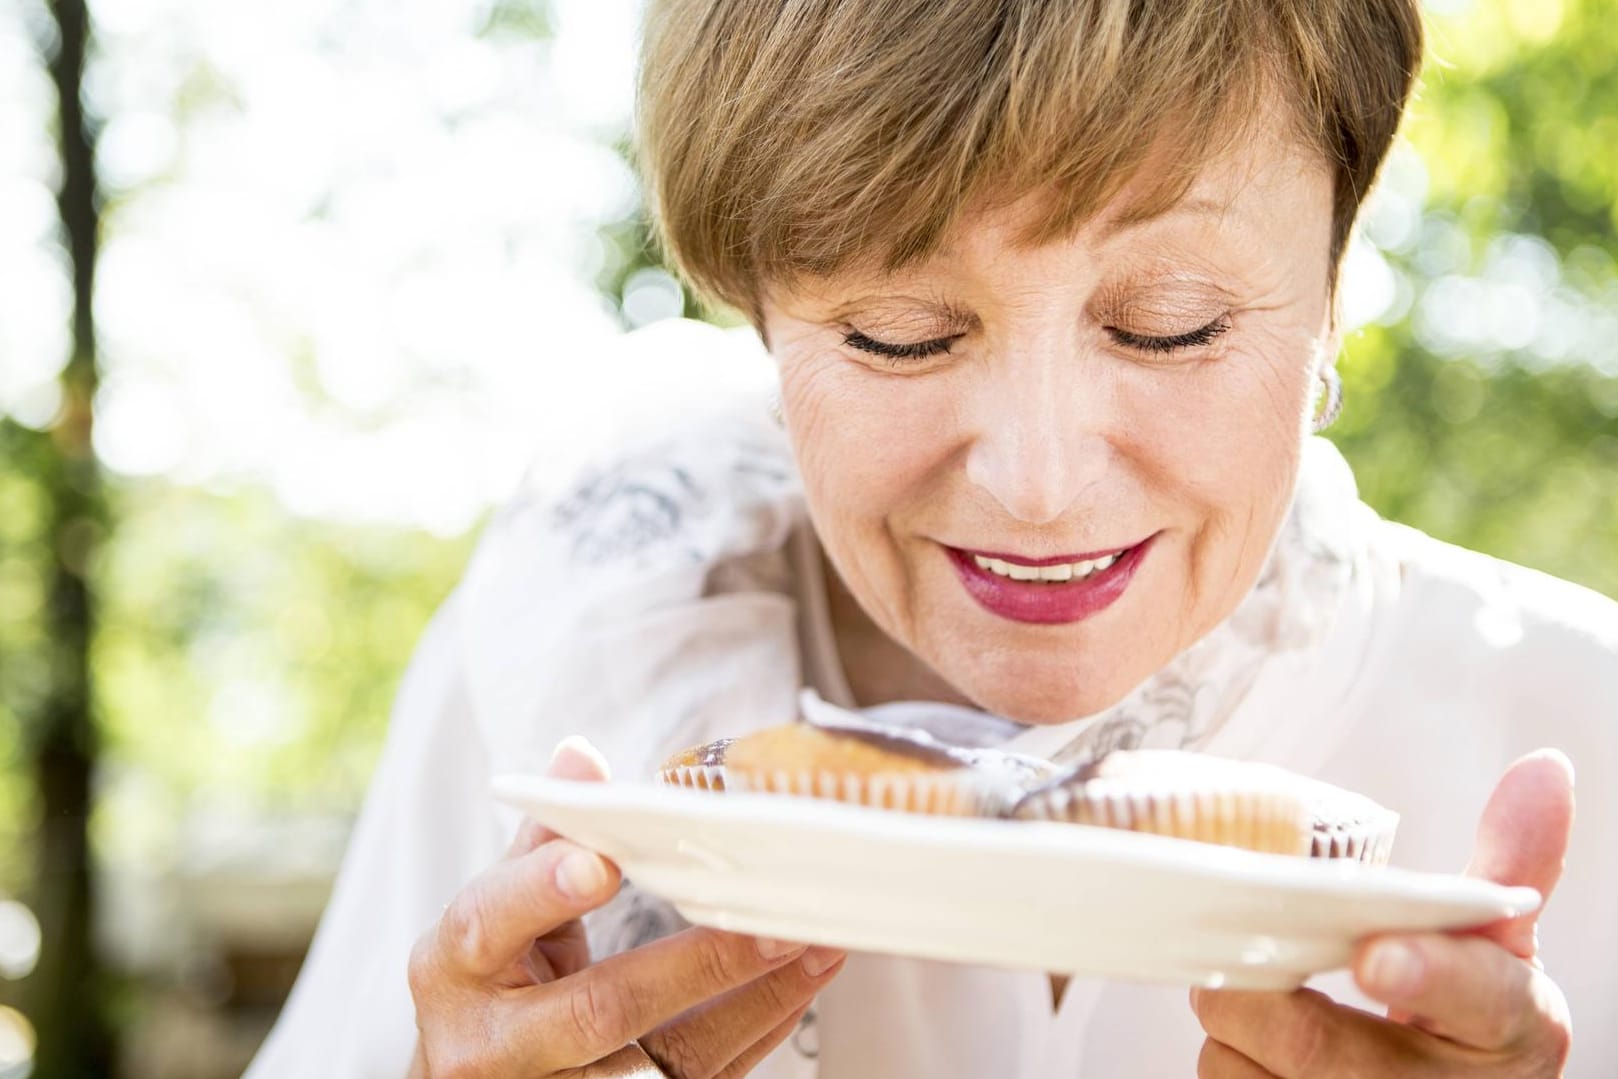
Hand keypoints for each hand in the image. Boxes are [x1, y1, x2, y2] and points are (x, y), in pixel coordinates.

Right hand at [408, 736, 845, 1077]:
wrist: (460, 1076)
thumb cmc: (485, 984)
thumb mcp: (491, 913)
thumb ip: (541, 842)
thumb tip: (580, 759)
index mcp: (452, 967)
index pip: (490, 923)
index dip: (544, 890)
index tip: (604, 863)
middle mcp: (489, 1043)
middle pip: (599, 1010)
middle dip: (695, 967)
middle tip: (770, 921)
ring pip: (664, 1061)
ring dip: (751, 1002)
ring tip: (813, 947)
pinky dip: (753, 1031)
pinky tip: (796, 986)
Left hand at [1190, 749, 1574, 1076]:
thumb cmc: (1466, 1018)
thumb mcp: (1501, 950)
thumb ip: (1509, 864)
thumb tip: (1542, 767)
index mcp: (1511, 1026)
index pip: (1477, 1000)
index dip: (1424, 975)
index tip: (1375, 954)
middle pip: (1315, 1044)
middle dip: (1257, 989)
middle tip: (1248, 948)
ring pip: (1246, 1069)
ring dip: (1233, 1022)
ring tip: (1262, 997)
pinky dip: (1225, 1056)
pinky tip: (1252, 1042)